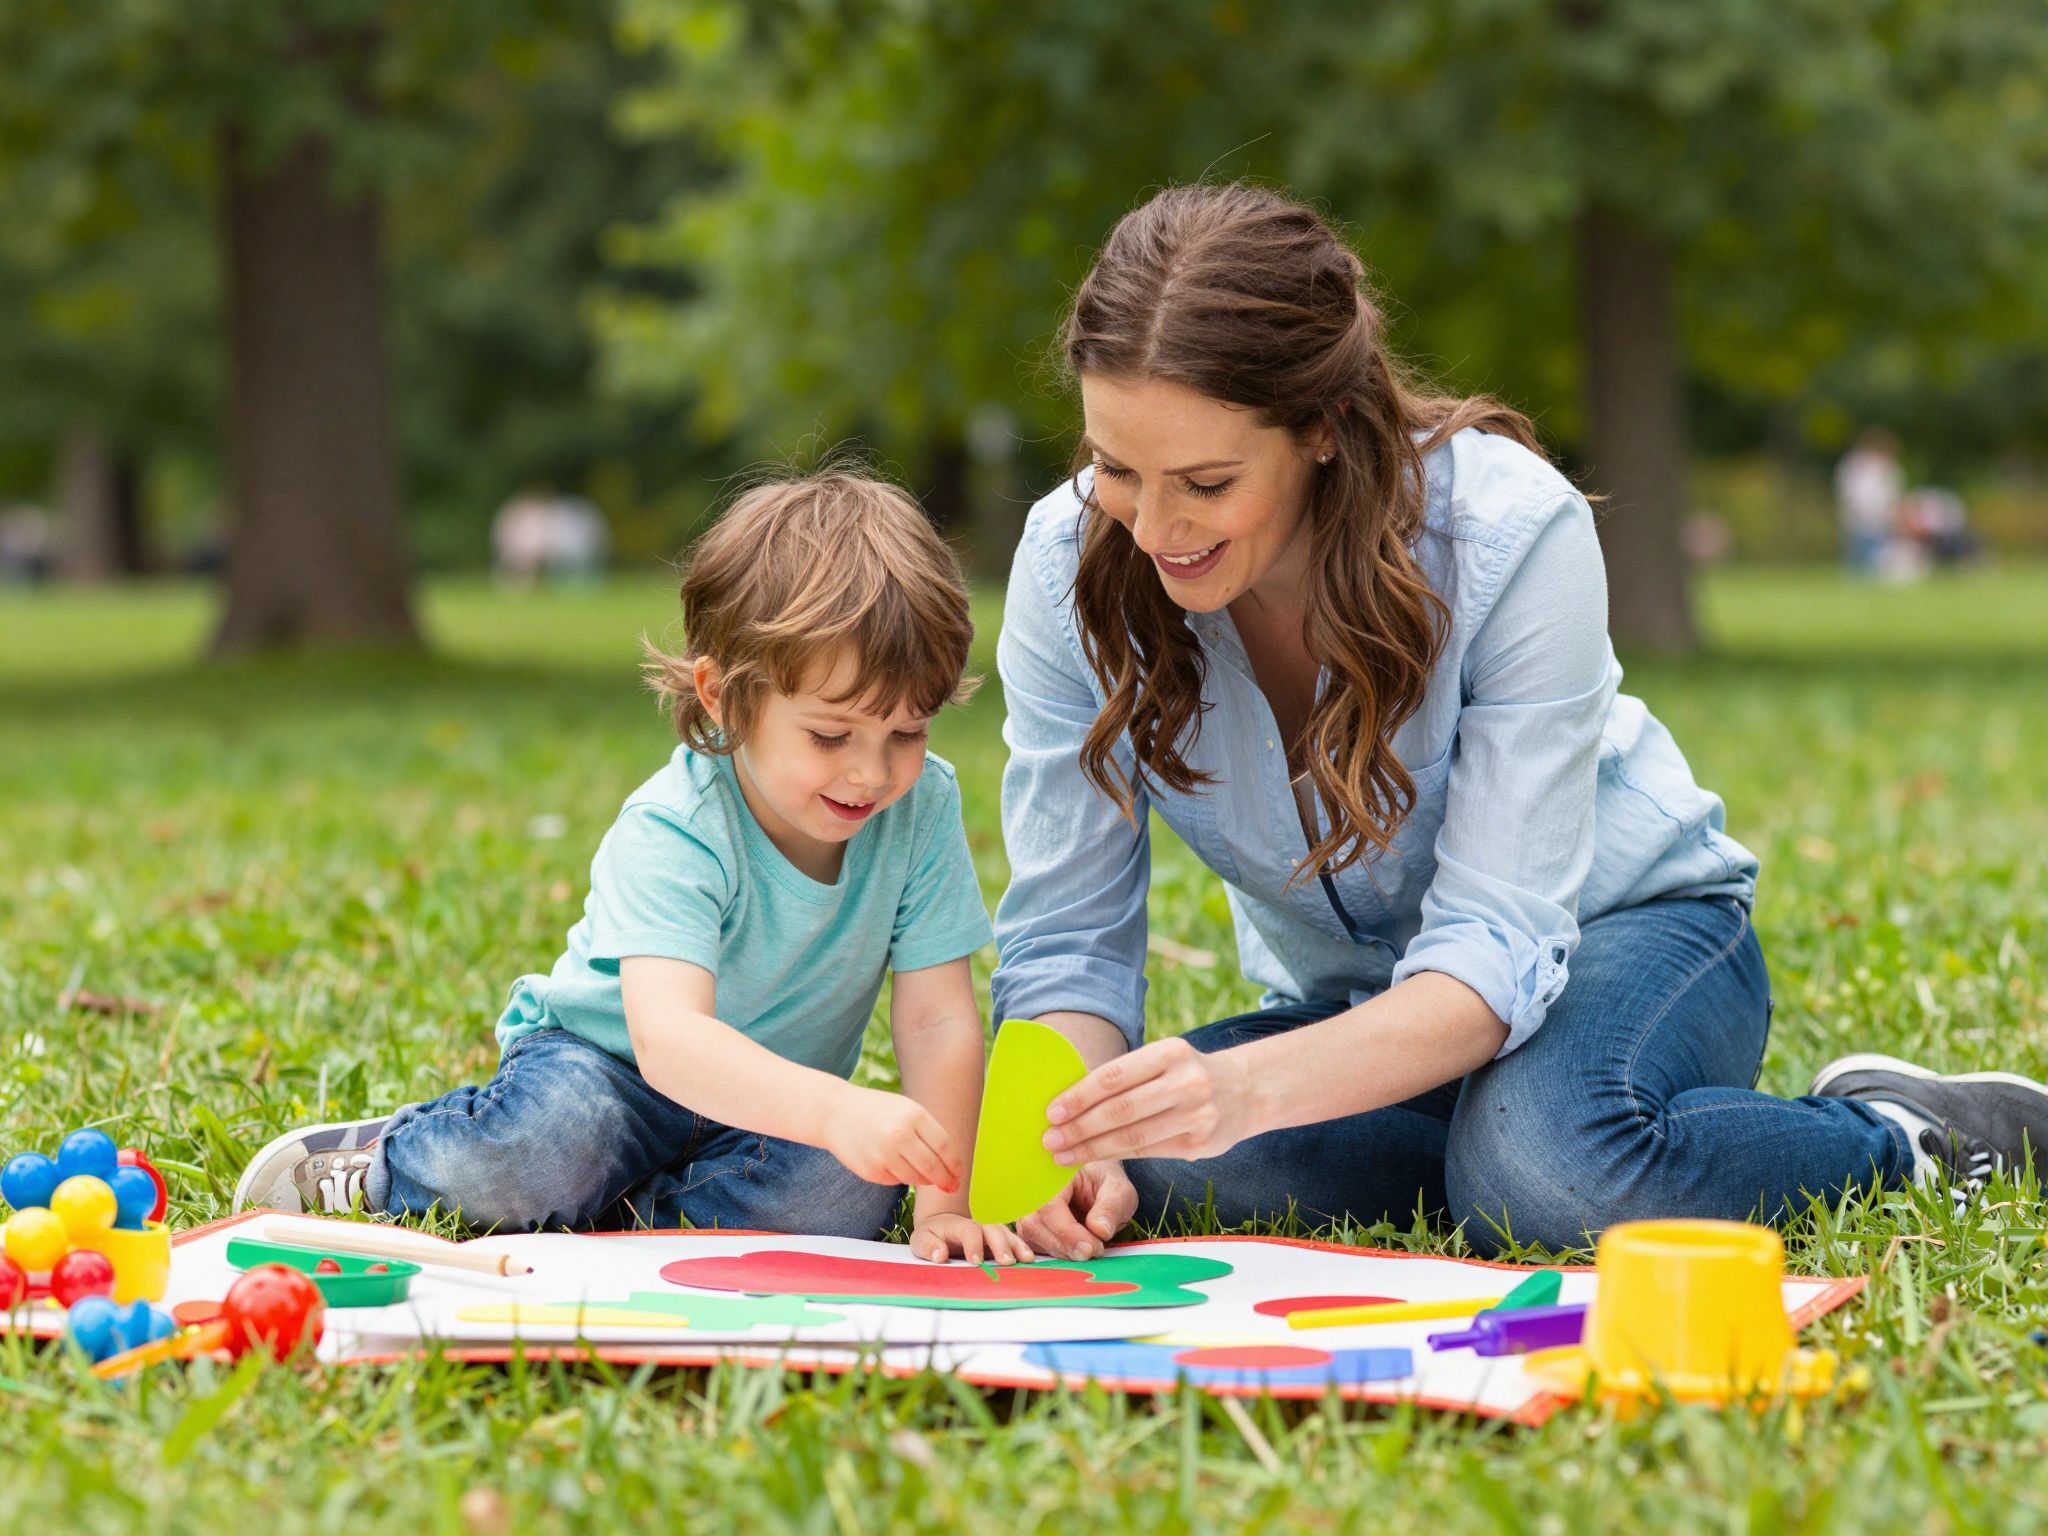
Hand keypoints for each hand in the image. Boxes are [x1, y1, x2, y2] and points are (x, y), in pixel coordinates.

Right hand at [823, 1086, 964, 1191]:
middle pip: (933, 1167)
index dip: (955, 1164)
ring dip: (925, 1180)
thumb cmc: (878, 1111)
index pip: (944, 1146)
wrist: (835, 1113)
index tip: (959, 1173)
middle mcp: (899, 1135)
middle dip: (945, 1180)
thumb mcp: (906, 1109)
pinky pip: (897, 1181)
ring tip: (925, 1175)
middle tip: (951, 1186)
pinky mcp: (871, 1170)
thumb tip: (951, 1166)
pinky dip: (902, 1178)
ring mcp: (883, 1154)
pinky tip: (897, 1166)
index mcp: (913, 1115)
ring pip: (916, 1178)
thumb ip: (928, 1132)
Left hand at [910, 1211, 1036, 1264]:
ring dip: (1016, 1245)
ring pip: (1006, 1233)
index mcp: (957, 1224)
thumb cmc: (932, 1236)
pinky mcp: (999, 1239)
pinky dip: (1022, 1248)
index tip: (975, 1261)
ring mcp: (990, 1231)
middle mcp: (977, 1224)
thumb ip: (927, 1246)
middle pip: (993, 1229)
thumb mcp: (921, 1239)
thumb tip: (939, 1255)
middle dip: (1000, 1245)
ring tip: (1026, 1259)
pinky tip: (1030, 1259)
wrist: (941, 1227)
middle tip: (1006, 1262)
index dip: (973, 1244)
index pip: (969, 1230)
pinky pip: (1013, 1241)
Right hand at [1017, 1160, 1137, 1259]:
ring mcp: (1027, 1207)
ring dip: (1060, 1252)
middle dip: (1064, 1246)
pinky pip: (1032, 1244)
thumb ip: (1111, 1208)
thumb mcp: (1119, 1192)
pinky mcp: (1029, 1225)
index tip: (1091, 1249)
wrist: (1098, 1187)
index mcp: (1054, 1173)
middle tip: (1094, 1252)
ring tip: (1088, 1249)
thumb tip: (1099, 1230)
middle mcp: (1033, 1188)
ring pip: (1031, 1237)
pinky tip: (1073, 1252)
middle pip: (1034, 1226)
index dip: (1068, 1233)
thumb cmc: (1106, 1185)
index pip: (1049, 1207)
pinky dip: (1053, 1254)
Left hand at [1042, 1037, 1260, 1165]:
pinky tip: (1093, 1158)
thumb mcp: (1163, 1060)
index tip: (1052, 1111)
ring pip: (1133, 1136)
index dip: (1080, 1096)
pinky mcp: (1200, 1145)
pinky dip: (1116, 1155)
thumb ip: (1126, 1076)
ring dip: (1092, 1148)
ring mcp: (1197, 1115)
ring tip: (1062, 1155)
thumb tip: (1068, 1099)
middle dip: (1080, 1127)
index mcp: (1171, 1052)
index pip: (1115, 1076)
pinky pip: (1148, 1151)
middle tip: (1049, 1139)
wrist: (1246, 1090)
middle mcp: (1187, 1082)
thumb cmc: (1186, 1074)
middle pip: (1121, 1110)